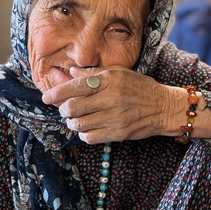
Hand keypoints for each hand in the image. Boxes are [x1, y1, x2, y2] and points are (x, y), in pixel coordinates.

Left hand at [42, 66, 180, 143]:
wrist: (163, 107)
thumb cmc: (140, 87)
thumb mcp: (119, 73)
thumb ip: (94, 73)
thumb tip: (71, 73)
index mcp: (110, 80)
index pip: (76, 86)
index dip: (57, 93)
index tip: (47, 98)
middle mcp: (111, 98)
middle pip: (73, 107)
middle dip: (64, 109)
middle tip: (65, 109)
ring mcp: (115, 117)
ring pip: (79, 124)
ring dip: (72, 122)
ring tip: (76, 119)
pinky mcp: (118, 133)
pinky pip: (90, 137)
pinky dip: (83, 134)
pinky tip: (88, 128)